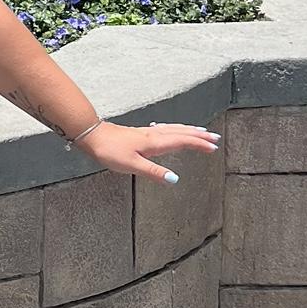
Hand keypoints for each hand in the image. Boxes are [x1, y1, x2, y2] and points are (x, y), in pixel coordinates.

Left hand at [75, 120, 219, 185]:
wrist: (92, 135)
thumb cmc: (109, 150)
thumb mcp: (131, 165)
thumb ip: (153, 172)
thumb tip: (174, 179)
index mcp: (154, 143)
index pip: (182, 141)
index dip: (198, 144)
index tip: (213, 146)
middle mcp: (153, 135)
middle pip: (180, 133)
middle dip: (198, 135)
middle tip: (214, 138)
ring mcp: (146, 132)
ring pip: (173, 129)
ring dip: (188, 130)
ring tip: (200, 131)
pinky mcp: (139, 133)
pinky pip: (164, 129)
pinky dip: (174, 129)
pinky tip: (171, 130)